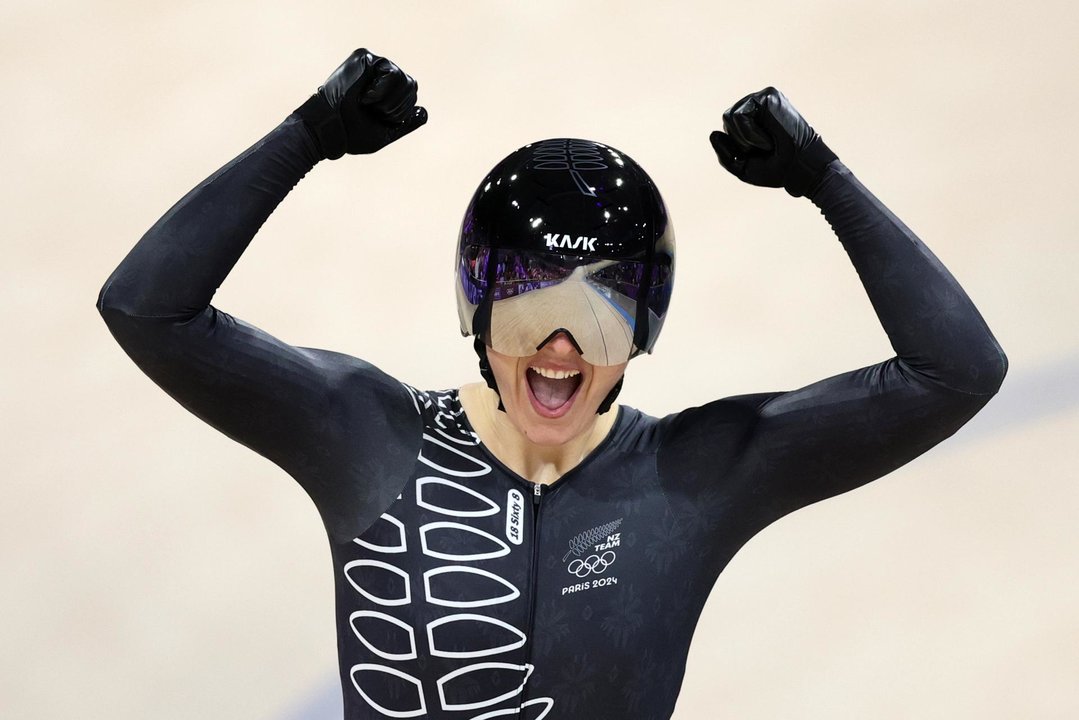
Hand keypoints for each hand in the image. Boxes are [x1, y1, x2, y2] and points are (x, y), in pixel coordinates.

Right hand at [296, 48, 427, 159]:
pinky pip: (392, 73)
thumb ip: (405, 123)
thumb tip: (423, 112)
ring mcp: (373, 65)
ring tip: (368, 104)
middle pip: (411, 86)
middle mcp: (380, 75)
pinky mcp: (364, 57)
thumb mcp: (385, 131)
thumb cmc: (351, 133)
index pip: (411, 95)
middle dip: (396, 108)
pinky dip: (382, 91)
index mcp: (386, 91)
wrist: (330, 129)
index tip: (378, 118)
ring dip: (389, 101)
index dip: (400, 113)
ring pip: (404, 80)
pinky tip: (365, 96)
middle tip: (373, 112)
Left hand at [709, 87, 835, 197]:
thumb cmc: (775, 169)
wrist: (797, 168)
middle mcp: (757, 106)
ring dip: (744, 139)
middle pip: (726, 119)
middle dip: (739, 141)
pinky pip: (740, 115)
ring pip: (730, 116)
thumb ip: (725, 153)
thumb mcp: (742, 166)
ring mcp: (763, 99)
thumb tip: (712, 133)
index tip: (759, 154)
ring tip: (766, 144)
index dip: (737, 145)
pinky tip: (767, 139)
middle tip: (763, 149)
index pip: (728, 126)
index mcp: (751, 119)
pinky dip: (749, 134)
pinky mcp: (769, 96)